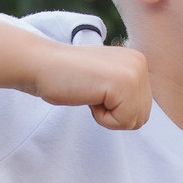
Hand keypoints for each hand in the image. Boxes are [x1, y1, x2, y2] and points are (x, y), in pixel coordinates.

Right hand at [30, 40, 149, 130]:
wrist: (41, 65)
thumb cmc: (65, 77)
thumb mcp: (105, 79)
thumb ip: (123, 89)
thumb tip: (139, 112)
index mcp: (137, 61)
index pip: (141, 108)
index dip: (115, 109)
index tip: (95, 89)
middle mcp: (140, 63)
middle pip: (141, 117)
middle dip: (114, 114)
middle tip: (91, 92)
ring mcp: (134, 72)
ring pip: (133, 121)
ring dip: (108, 116)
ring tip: (90, 93)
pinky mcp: (123, 83)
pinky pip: (122, 121)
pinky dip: (102, 117)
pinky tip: (89, 95)